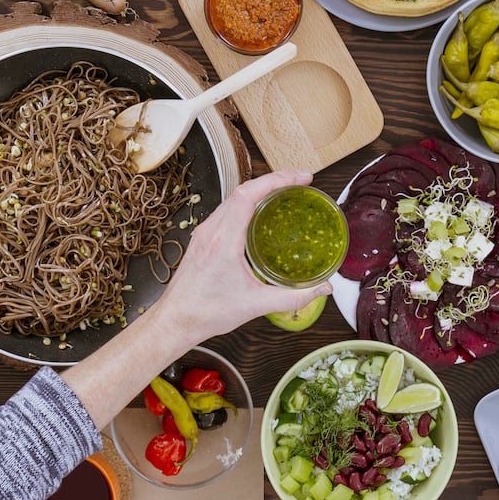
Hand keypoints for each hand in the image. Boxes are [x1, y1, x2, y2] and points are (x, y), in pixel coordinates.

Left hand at [148, 170, 332, 346]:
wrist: (175, 321)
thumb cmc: (206, 312)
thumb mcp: (256, 305)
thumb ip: (294, 297)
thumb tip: (322, 289)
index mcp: (223, 242)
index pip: (248, 195)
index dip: (276, 180)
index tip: (300, 178)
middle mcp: (211, 232)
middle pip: (243, 190)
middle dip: (274, 180)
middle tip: (300, 181)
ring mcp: (205, 233)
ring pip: (233, 198)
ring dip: (260, 189)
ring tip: (284, 190)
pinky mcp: (203, 239)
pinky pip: (226, 210)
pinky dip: (247, 202)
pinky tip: (261, 211)